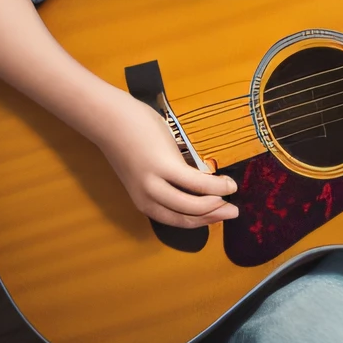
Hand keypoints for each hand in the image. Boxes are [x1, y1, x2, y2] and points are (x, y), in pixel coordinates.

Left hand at [88, 88, 236, 228]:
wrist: (110, 120)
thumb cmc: (129, 139)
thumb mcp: (146, 169)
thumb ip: (166, 180)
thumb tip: (195, 181)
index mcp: (143, 200)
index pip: (177, 221)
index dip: (201, 222)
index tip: (219, 217)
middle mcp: (147, 198)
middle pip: (187, 217)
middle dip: (214, 217)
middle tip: (233, 212)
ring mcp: (155, 184)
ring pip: (193, 204)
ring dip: (217, 204)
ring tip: (233, 194)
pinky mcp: (164, 166)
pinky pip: (197, 182)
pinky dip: (216, 186)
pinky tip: (228, 183)